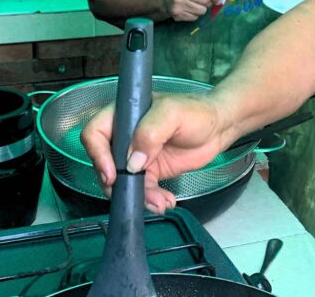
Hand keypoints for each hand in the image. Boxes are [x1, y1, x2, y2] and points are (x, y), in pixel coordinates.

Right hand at [80, 94, 233, 213]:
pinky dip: (151, 199)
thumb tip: (133, 162)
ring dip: (137, 196)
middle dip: (117, 183)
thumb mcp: (172, 113)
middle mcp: (126, 136)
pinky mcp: (151, 171)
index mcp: (124, 115)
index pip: (96, 133)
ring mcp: (137, 155)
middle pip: (104, 163)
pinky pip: (142, 190)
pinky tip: (165, 202)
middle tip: (134, 194)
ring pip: (123, 181)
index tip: (112, 173)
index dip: (98, 154)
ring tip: (159, 202)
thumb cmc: (197, 112)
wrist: (219, 128)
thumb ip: (150, 133)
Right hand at [162, 0, 229, 21]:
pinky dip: (195, 14)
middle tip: (204, 0)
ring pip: (202, 11)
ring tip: (195, 3)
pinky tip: (189, 8)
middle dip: (209, 2)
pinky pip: (195, 17)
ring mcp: (178, 2)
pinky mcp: (177, 13)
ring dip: (202, 9)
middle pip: (206, 1)